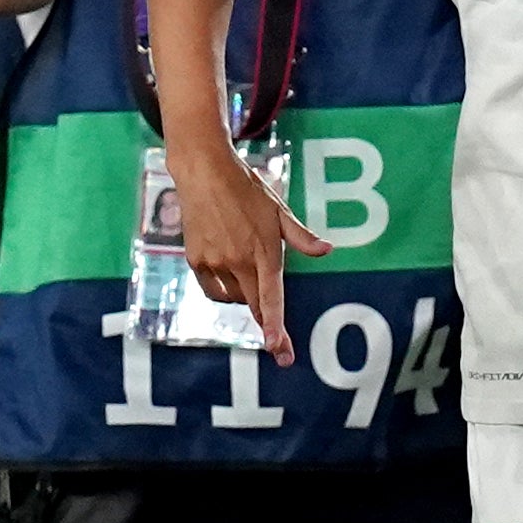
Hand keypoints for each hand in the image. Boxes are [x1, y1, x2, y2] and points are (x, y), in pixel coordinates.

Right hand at [166, 131, 327, 366]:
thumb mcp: (279, 210)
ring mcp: (215, 262)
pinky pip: (214, 289)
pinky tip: (227, 269)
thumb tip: (327, 250)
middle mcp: (239, 260)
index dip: (275, 327)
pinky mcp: (195, 261)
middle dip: (268, 327)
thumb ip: (302, 237)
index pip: (271, 297)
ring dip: (245, 294)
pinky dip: (224, 289)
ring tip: (246, 265)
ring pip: (235, 297)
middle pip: (254, 305)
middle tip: (279, 347)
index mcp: (265, 250)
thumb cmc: (247, 190)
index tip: (278, 350)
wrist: (204, 172)